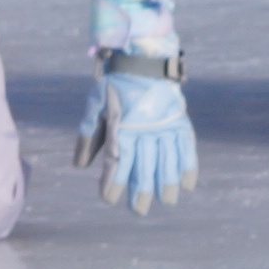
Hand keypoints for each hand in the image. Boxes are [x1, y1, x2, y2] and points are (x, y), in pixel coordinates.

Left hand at [77, 59, 195, 214]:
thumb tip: (80, 165)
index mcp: (122, 126)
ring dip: (167, 182)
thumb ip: (88, 135)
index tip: (109, 198)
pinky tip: (188, 184)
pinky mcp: (179, 120)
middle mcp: (145, 129)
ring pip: (167, 160)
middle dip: (140, 190)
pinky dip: (188, 165)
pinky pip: (186, 147)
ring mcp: (164, 125)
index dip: (113, 181)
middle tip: (138, 210)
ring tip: (167, 201)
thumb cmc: (115, 83)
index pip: (118, 161)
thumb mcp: (95, 104)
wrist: (143, 58)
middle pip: (144, 166)